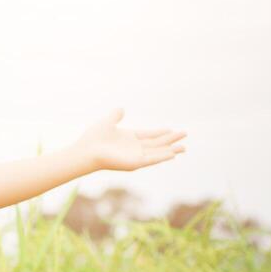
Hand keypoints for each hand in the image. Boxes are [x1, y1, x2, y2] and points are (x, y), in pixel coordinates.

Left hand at [72, 107, 186, 171]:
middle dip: (170, 140)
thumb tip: (121, 108)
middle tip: (184, 135)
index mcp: (129, 139)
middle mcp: (134, 148)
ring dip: (170, 150)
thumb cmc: (93, 138)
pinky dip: (162, 157)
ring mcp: (135, 156)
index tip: (171, 129)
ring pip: (157, 152)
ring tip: (184, 148)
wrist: (86, 151)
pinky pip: (152, 159)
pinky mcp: (135, 163)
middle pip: (156, 144)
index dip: (160, 133)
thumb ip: (115, 115)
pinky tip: (172, 153)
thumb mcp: (107, 122)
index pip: (149, 135)